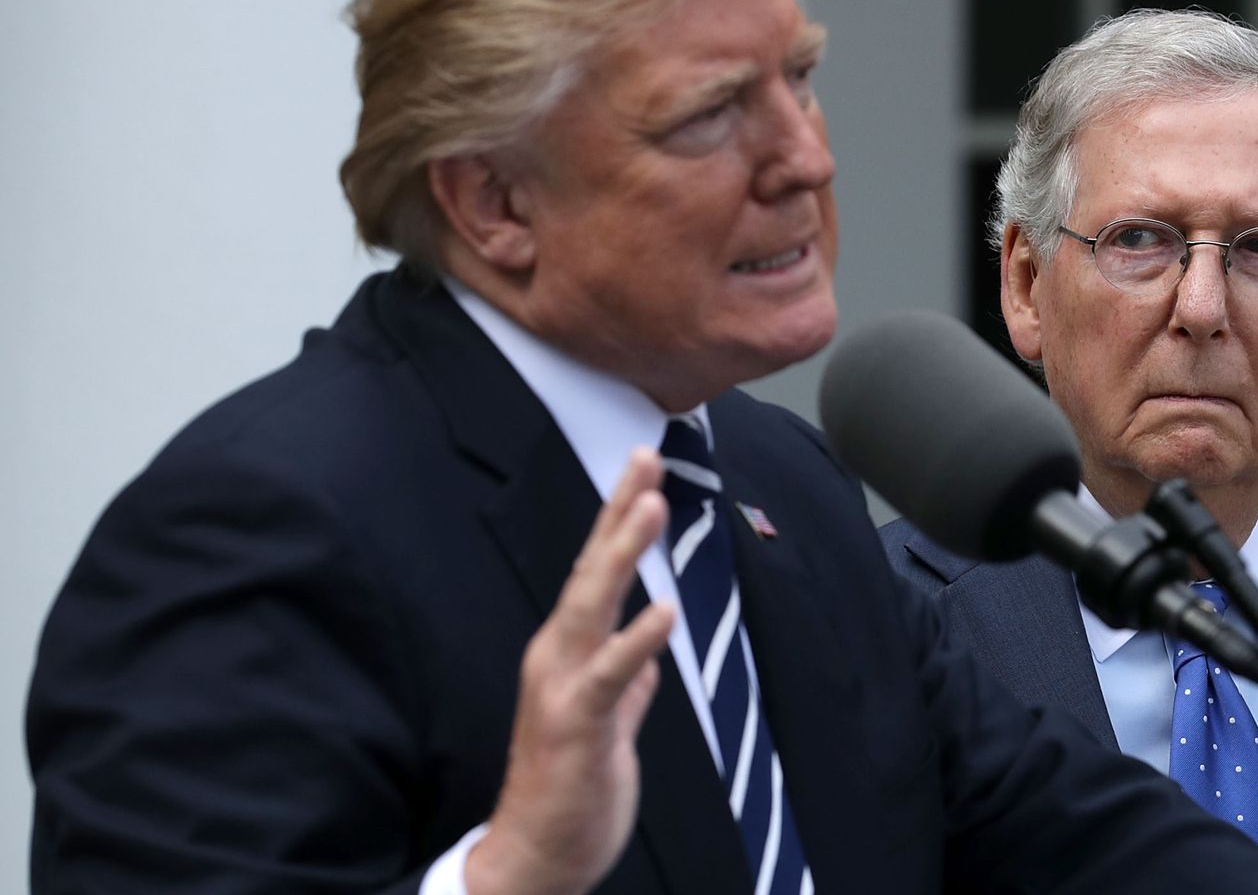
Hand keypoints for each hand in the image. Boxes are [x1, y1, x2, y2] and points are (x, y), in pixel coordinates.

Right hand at [466, 449, 677, 894]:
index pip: (595, 571)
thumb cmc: (569, 786)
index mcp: (567, 650)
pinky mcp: (579, 724)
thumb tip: (647, 660)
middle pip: (590, 569)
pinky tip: (665, 610)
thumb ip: (626, 685)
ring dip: (622, 554)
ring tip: (652, 507)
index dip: (618, 518)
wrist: (538, 853)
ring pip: (593, 606)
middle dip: (618, 512)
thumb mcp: (609, 722)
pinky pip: (612, 675)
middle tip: (646, 458)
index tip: (644, 469)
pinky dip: (637, 640)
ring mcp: (564, 686)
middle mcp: (557, 655)